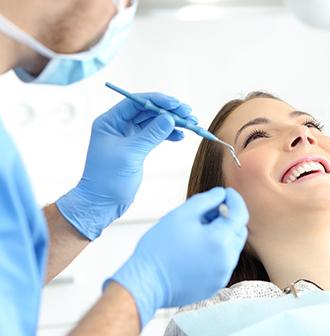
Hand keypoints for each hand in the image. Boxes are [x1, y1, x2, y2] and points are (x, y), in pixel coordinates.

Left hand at [56, 93, 196, 239]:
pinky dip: (169, 134)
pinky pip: (156, 134)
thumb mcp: (131, 154)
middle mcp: (118, 125)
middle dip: (169, 111)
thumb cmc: (107, 179)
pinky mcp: (137, 148)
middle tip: (188, 113)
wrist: (102, 203)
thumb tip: (170, 118)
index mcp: (110, 122)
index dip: (158, 101)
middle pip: (148, 110)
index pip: (136, 102)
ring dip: (172, 122)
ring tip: (191, 124)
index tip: (177, 104)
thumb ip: (151, 134)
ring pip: (154, 122)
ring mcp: (128, 136)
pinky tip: (181, 136)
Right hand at [108, 187, 248, 327]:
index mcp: (221, 241)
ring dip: (222, 236)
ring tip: (197, 231)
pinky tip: (196, 249)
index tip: (226, 193)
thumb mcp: (182, 214)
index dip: (235, 200)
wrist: (145, 283)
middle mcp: (227, 260)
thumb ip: (206, 200)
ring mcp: (222, 276)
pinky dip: (216, 252)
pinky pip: (222, 264)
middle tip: (208, 212)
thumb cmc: (159, 249)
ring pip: (231, 248)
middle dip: (228, 218)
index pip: (240, 214)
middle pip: (238, 232)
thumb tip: (220, 194)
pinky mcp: (214, 286)